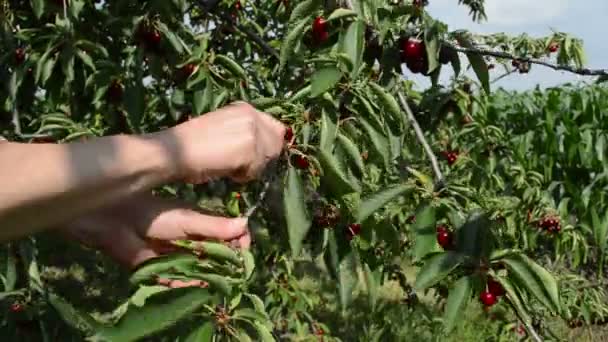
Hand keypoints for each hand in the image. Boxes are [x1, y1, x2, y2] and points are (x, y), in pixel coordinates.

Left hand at [60, 193, 250, 269]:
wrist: (116, 222)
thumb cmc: (154, 213)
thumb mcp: (188, 220)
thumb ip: (215, 227)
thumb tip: (246, 224)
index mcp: (200, 225)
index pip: (227, 235)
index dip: (238, 242)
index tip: (244, 251)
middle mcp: (191, 241)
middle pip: (216, 255)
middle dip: (227, 264)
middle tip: (235, 272)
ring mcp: (178, 257)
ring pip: (200, 270)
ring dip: (210, 277)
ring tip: (219, 283)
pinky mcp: (162, 271)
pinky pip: (181, 281)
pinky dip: (189, 285)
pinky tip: (198, 287)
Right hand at [166, 102, 286, 183]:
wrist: (173, 152)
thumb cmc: (190, 144)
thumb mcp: (221, 129)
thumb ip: (243, 132)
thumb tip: (264, 147)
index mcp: (244, 107)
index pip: (274, 127)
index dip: (267, 144)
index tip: (252, 156)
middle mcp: (252, 114)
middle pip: (276, 142)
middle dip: (263, 157)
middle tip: (239, 165)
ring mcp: (252, 131)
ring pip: (268, 158)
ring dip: (252, 168)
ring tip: (229, 167)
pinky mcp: (250, 150)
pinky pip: (257, 171)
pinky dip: (243, 176)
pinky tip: (226, 172)